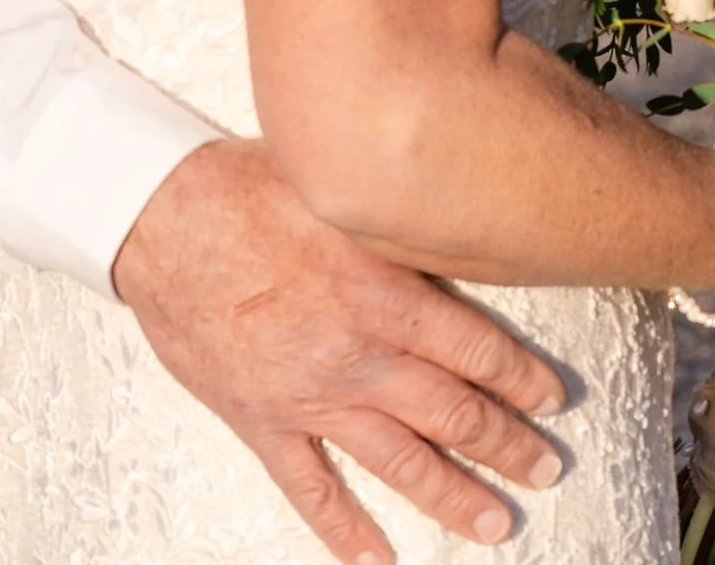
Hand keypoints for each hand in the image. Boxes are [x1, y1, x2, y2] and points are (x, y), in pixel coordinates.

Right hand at [113, 138, 563, 562]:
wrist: (160, 221)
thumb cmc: (247, 186)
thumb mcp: (340, 187)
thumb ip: (400, 218)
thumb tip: (460, 212)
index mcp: (381, 290)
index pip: (475, 347)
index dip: (521, 377)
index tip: (554, 399)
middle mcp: (356, 354)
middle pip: (451, 412)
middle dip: (506, 444)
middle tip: (545, 468)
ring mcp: (310, 397)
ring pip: (398, 462)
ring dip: (453, 496)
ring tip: (497, 523)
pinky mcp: (263, 421)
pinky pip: (312, 490)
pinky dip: (346, 532)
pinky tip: (379, 561)